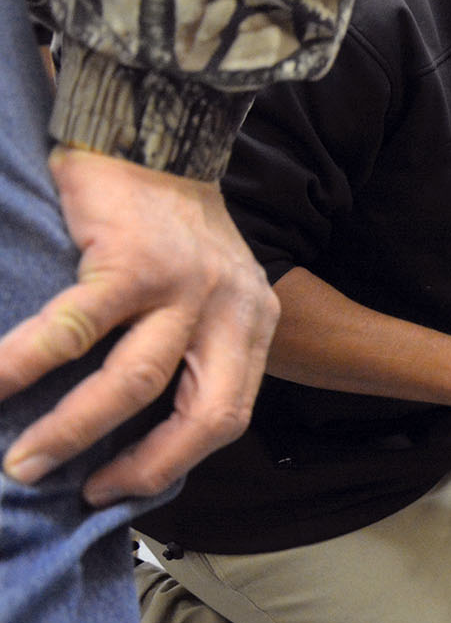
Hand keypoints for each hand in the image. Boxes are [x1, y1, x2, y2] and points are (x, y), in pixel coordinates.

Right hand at [0, 148, 278, 505]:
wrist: (156, 127)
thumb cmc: (169, 217)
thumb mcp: (211, 286)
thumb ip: (193, 344)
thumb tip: (138, 422)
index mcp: (253, 322)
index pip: (229, 414)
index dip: (178, 460)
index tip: (127, 486)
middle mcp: (232, 310)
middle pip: (203, 415)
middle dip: (144, 467)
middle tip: (88, 495)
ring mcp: (187, 287)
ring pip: (135, 383)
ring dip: (75, 430)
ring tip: (25, 460)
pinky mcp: (134, 263)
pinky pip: (75, 329)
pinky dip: (27, 364)